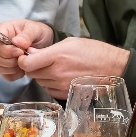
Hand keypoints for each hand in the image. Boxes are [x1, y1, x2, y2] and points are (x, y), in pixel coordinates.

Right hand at [0, 19, 54, 79]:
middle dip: (8, 61)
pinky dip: (15, 74)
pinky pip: (5, 76)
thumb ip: (27, 35)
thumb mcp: (36, 29)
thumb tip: (16, 42)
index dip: (7, 50)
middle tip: (23, 58)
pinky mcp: (5, 67)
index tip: (21, 52)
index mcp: (3, 30)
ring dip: (11, 69)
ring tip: (23, 63)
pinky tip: (23, 69)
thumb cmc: (38, 32)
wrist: (45, 42)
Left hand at [12, 37, 131, 99]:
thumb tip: (30, 53)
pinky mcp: (65, 94)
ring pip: (40, 82)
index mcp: (57, 56)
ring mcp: (61, 85)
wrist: (113, 68)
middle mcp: (57, 73)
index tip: (26, 57)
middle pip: (31, 73)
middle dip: (32, 67)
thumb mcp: (70, 42)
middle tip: (41, 61)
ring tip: (54, 68)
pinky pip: (49, 90)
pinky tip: (60, 77)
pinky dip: (50, 84)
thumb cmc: (94, 52)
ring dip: (42, 75)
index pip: (27, 64)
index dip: (23, 60)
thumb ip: (48, 49)